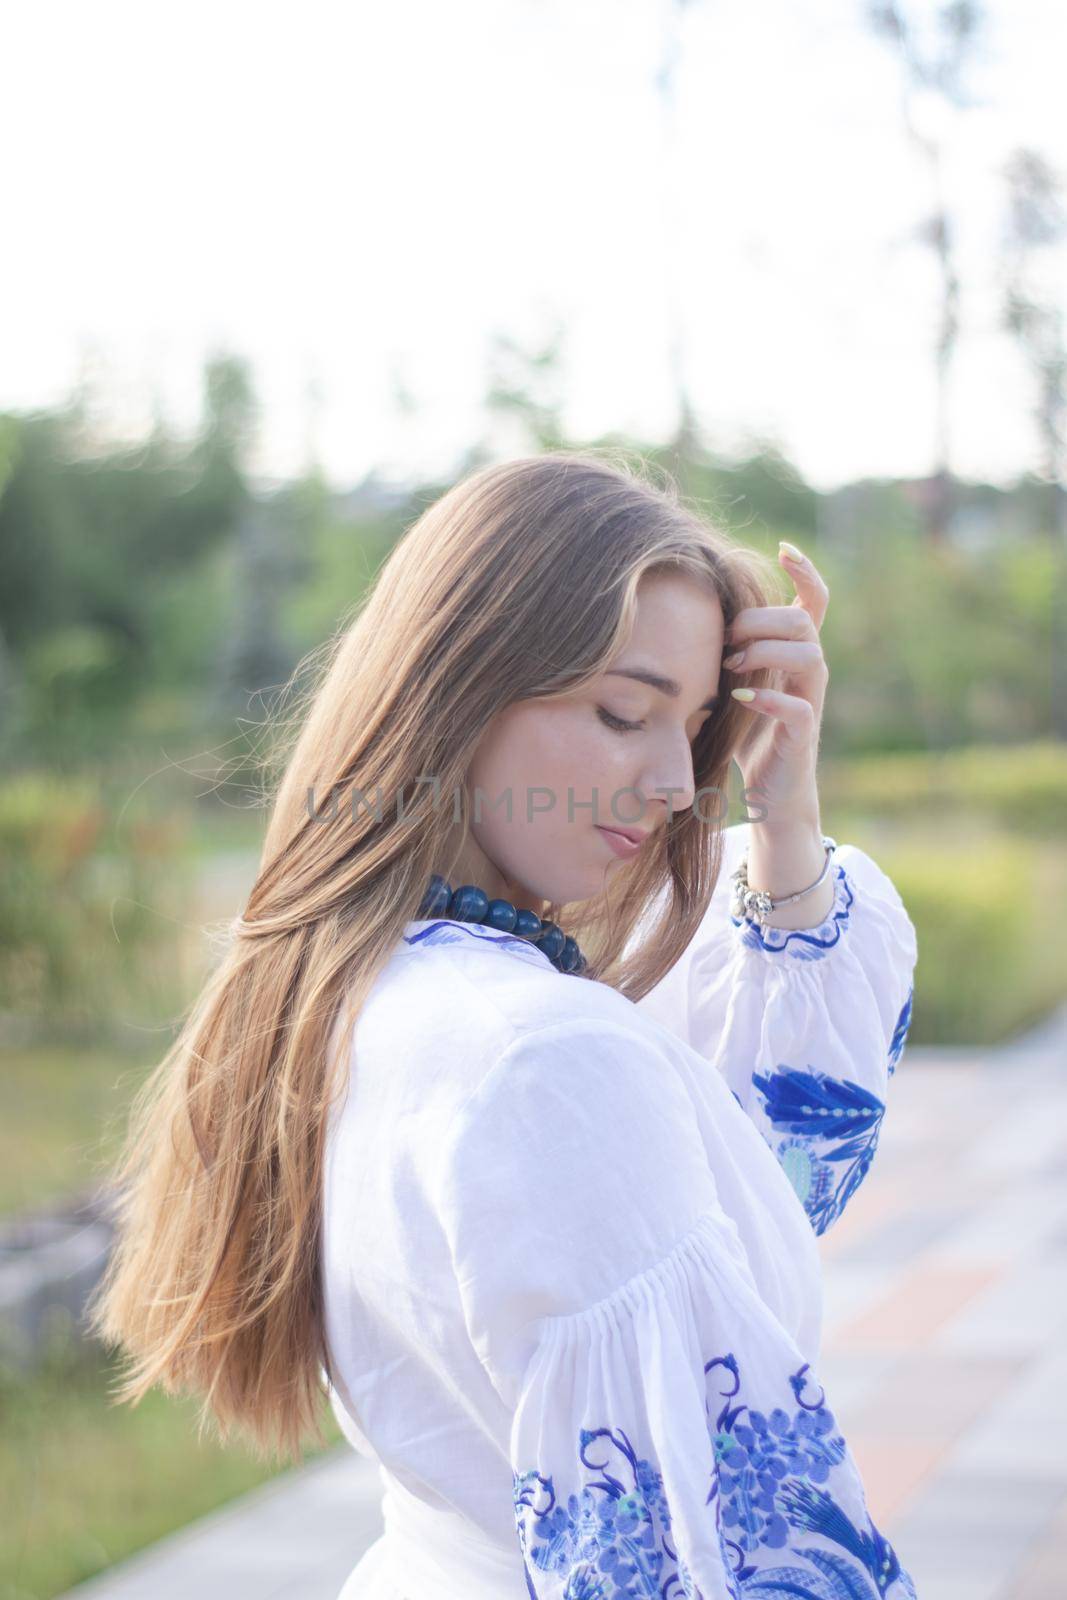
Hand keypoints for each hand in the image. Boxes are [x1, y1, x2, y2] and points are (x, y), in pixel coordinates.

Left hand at [721, 540, 829, 826]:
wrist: (769, 794)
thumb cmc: (747, 734)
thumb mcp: (733, 681)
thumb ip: (726, 649)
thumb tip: (686, 608)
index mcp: (794, 655)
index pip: (814, 603)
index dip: (805, 572)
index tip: (783, 549)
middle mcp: (808, 674)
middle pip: (804, 622)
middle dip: (763, 620)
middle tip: (728, 636)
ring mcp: (809, 704)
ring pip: (810, 657)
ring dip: (766, 653)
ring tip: (733, 665)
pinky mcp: (802, 736)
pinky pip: (798, 708)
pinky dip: (768, 699)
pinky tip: (742, 698)